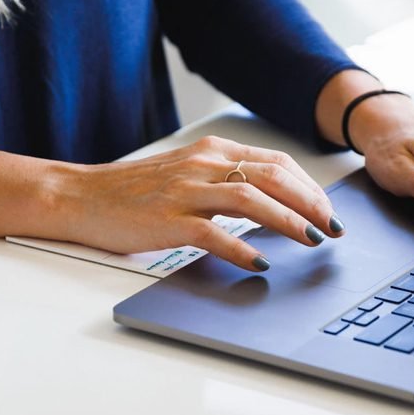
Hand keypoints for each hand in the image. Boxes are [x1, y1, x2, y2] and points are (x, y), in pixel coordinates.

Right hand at [0, 137, 343, 271]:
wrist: (80, 196)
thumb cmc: (134, 192)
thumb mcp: (186, 174)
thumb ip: (224, 181)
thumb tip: (272, 203)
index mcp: (211, 151)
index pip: (275, 161)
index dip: (309, 186)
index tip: (328, 209)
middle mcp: (202, 165)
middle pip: (272, 176)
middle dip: (311, 203)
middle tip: (333, 227)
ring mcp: (185, 192)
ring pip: (251, 199)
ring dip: (289, 220)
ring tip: (311, 240)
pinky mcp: (168, 220)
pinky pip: (213, 234)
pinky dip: (242, 248)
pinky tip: (260, 263)